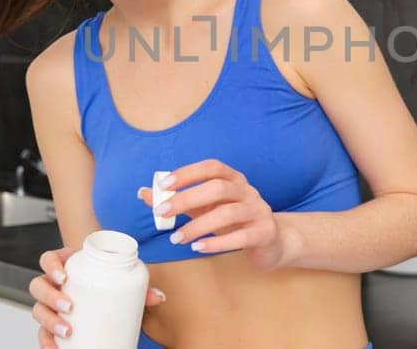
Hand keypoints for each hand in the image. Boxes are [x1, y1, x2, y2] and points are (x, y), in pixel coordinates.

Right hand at [29, 245, 166, 348]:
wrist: (108, 298)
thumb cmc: (110, 283)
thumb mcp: (122, 281)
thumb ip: (139, 286)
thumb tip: (158, 297)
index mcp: (66, 265)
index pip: (48, 259)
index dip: (51, 265)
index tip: (64, 276)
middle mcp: (54, 284)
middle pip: (38, 285)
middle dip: (50, 296)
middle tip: (69, 306)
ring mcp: (51, 304)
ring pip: (38, 310)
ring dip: (49, 321)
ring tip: (67, 331)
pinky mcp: (52, 323)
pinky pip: (42, 332)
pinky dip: (47, 341)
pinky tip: (55, 348)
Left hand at [138, 158, 291, 268]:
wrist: (272, 242)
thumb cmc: (234, 222)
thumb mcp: (206, 209)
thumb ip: (179, 200)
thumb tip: (144, 193)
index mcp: (234, 179)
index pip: (212, 167)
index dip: (189, 172)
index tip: (164, 184)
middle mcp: (248, 191)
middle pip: (218, 188)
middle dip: (187, 199)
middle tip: (162, 212)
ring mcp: (258, 211)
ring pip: (228, 213)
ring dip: (198, 226)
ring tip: (177, 238)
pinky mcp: (264, 233)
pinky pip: (241, 236)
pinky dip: (217, 242)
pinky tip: (198, 248)